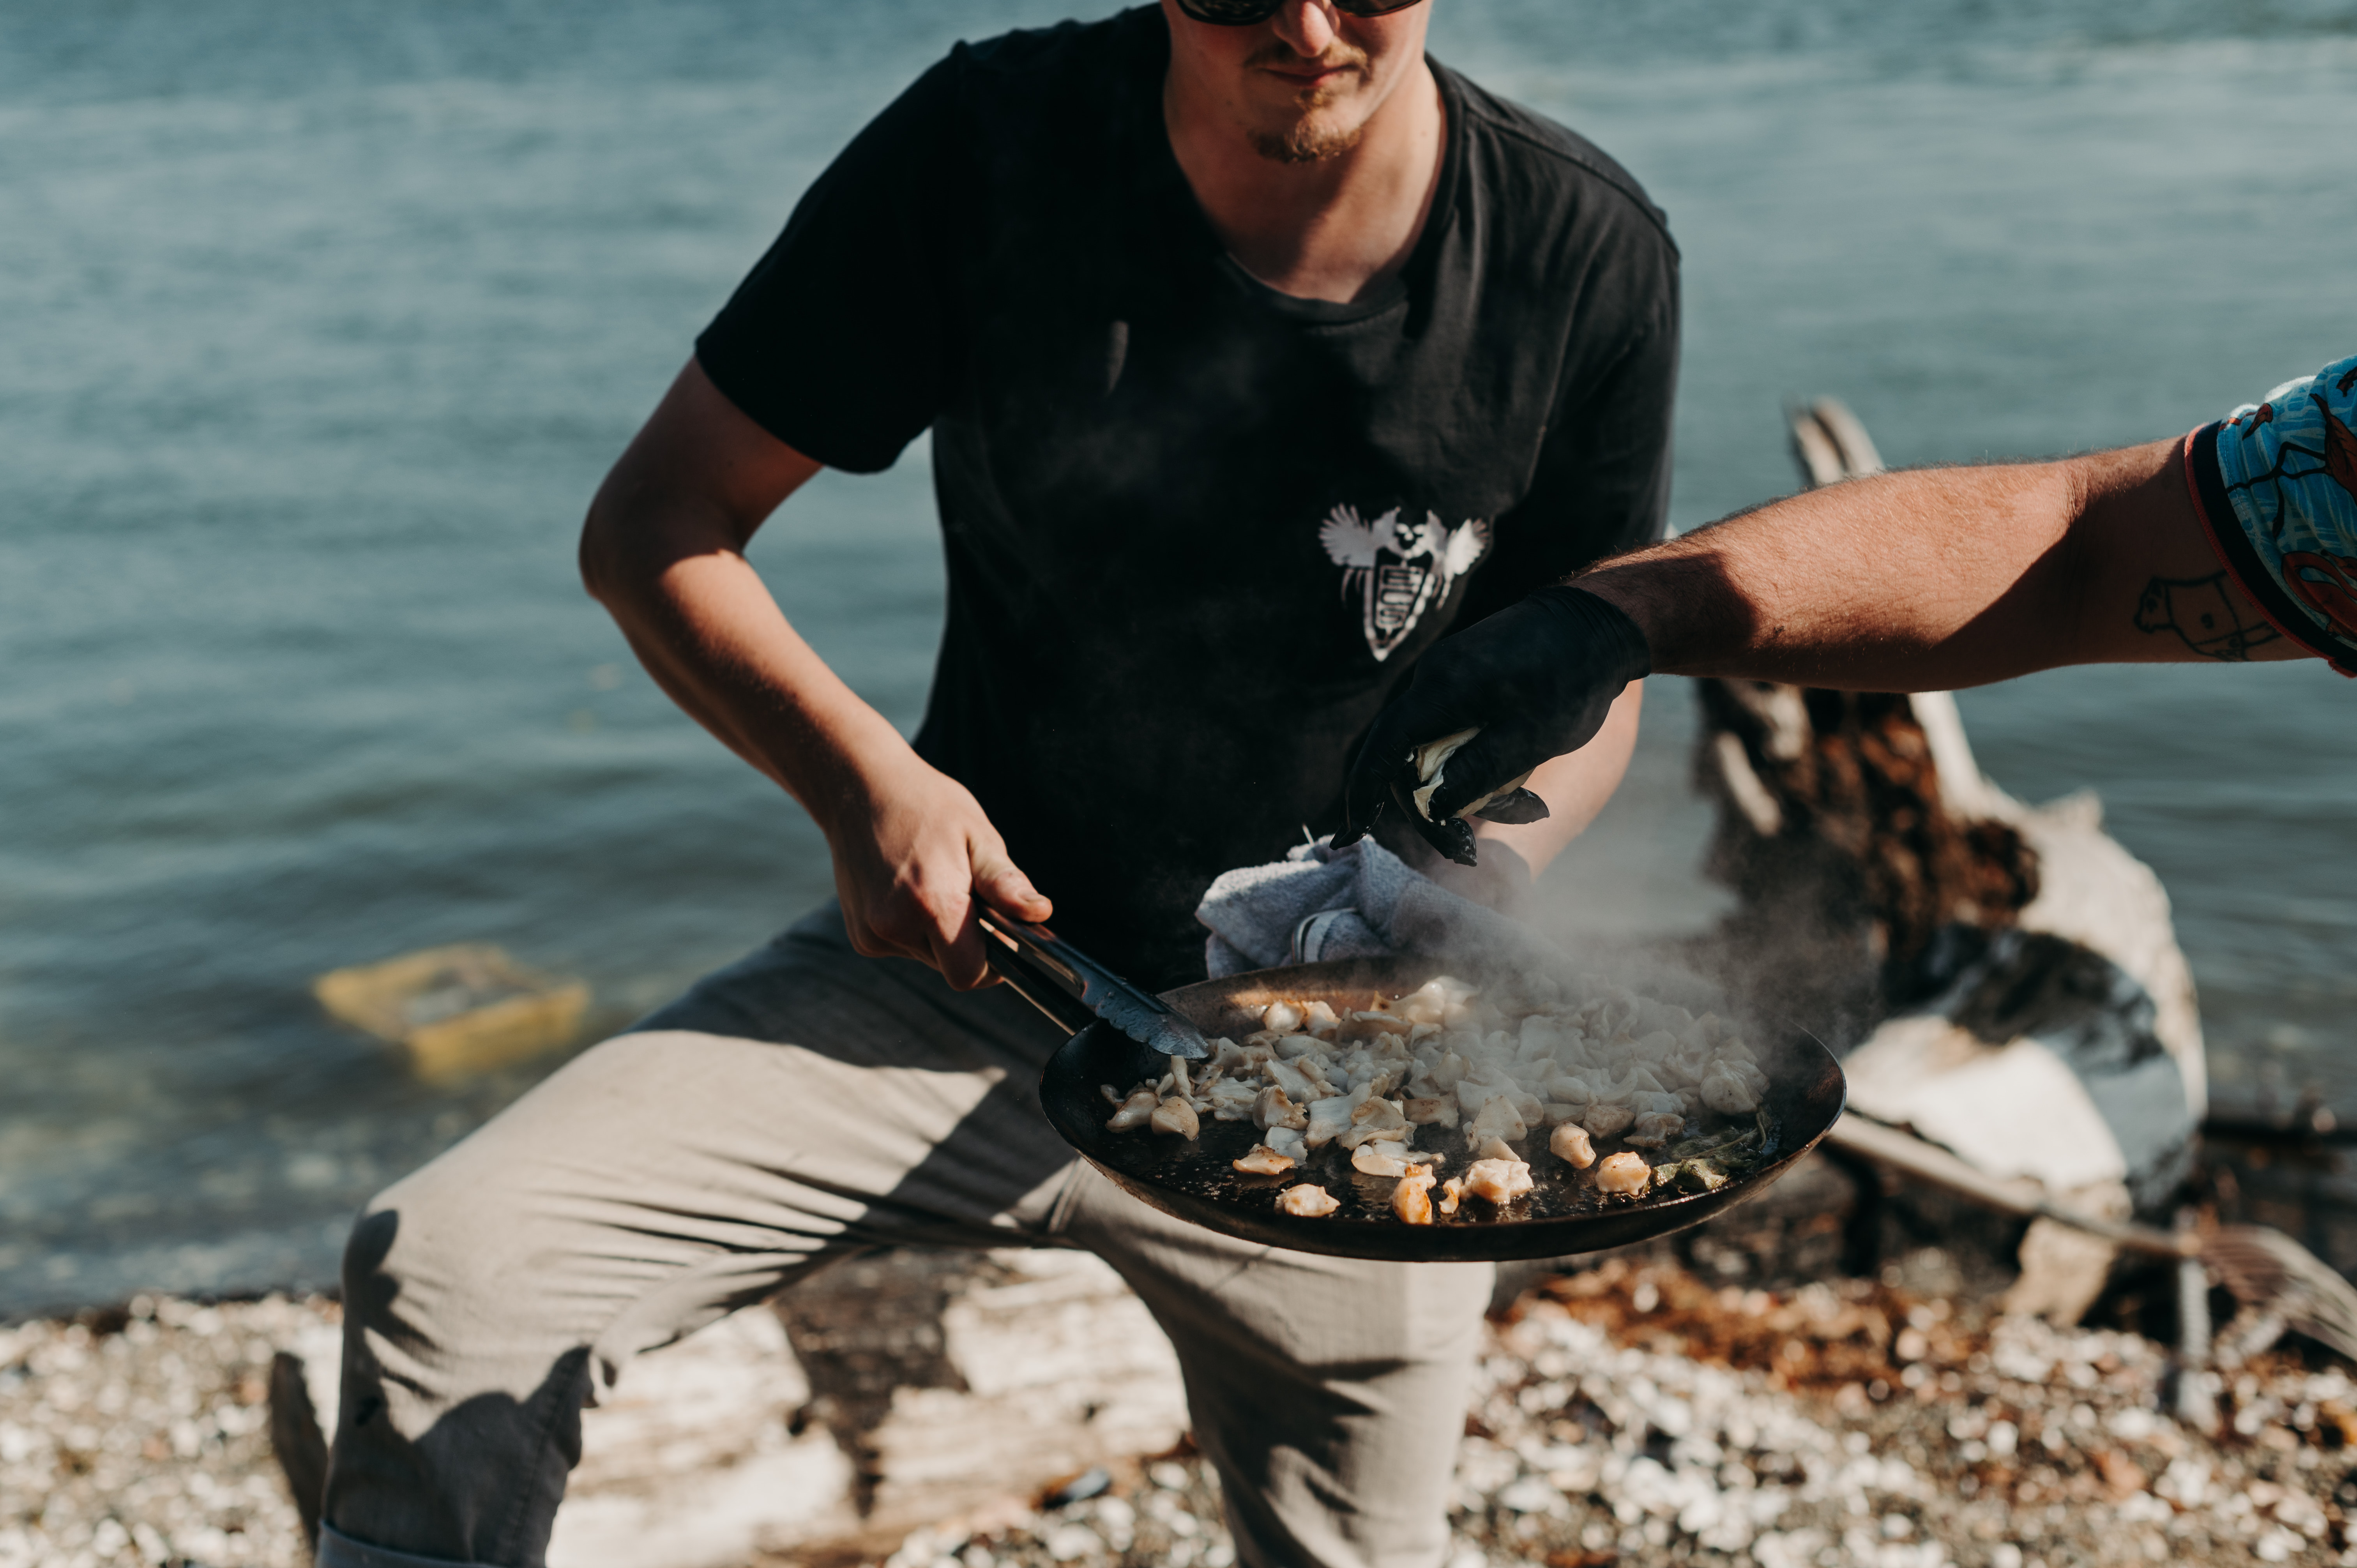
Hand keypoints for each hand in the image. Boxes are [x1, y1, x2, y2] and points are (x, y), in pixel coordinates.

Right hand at [825, 753, 1051, 990]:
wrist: (859, 789)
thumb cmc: (926, 806)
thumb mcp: (977, 835)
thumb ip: (1005, 883)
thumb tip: (1039, 912)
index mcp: (933, 903)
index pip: (970, 974)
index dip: (993, 962)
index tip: (999, 932)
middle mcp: (895, 926)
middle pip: (951, 967)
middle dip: (967, 943)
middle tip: (966, 894)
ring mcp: (872, 934)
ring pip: (928, 957)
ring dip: (939, 933)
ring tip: (933, 883)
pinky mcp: (860, 936)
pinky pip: (903, 947)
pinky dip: (914, 928)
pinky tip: (908, 889)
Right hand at [1336, 585, 1649, 864]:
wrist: (1599, 623)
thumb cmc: (1571, 678)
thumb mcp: (1530, 738)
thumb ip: (1476, 773)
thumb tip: (1431, 807)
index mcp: (1442, 689)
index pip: (1384, 746)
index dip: (1364, 791)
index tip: (1353, 830)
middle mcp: (1435, 678)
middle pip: (1408, 754)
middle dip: (1434, 805)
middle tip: (1467, 847)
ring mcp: (1451, 674)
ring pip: (1435, 746)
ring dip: (1466, 786)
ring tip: (1525, 807)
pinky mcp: (1469, 677)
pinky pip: (1454, 729)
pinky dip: (1476, 762)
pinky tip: (1517, 782)